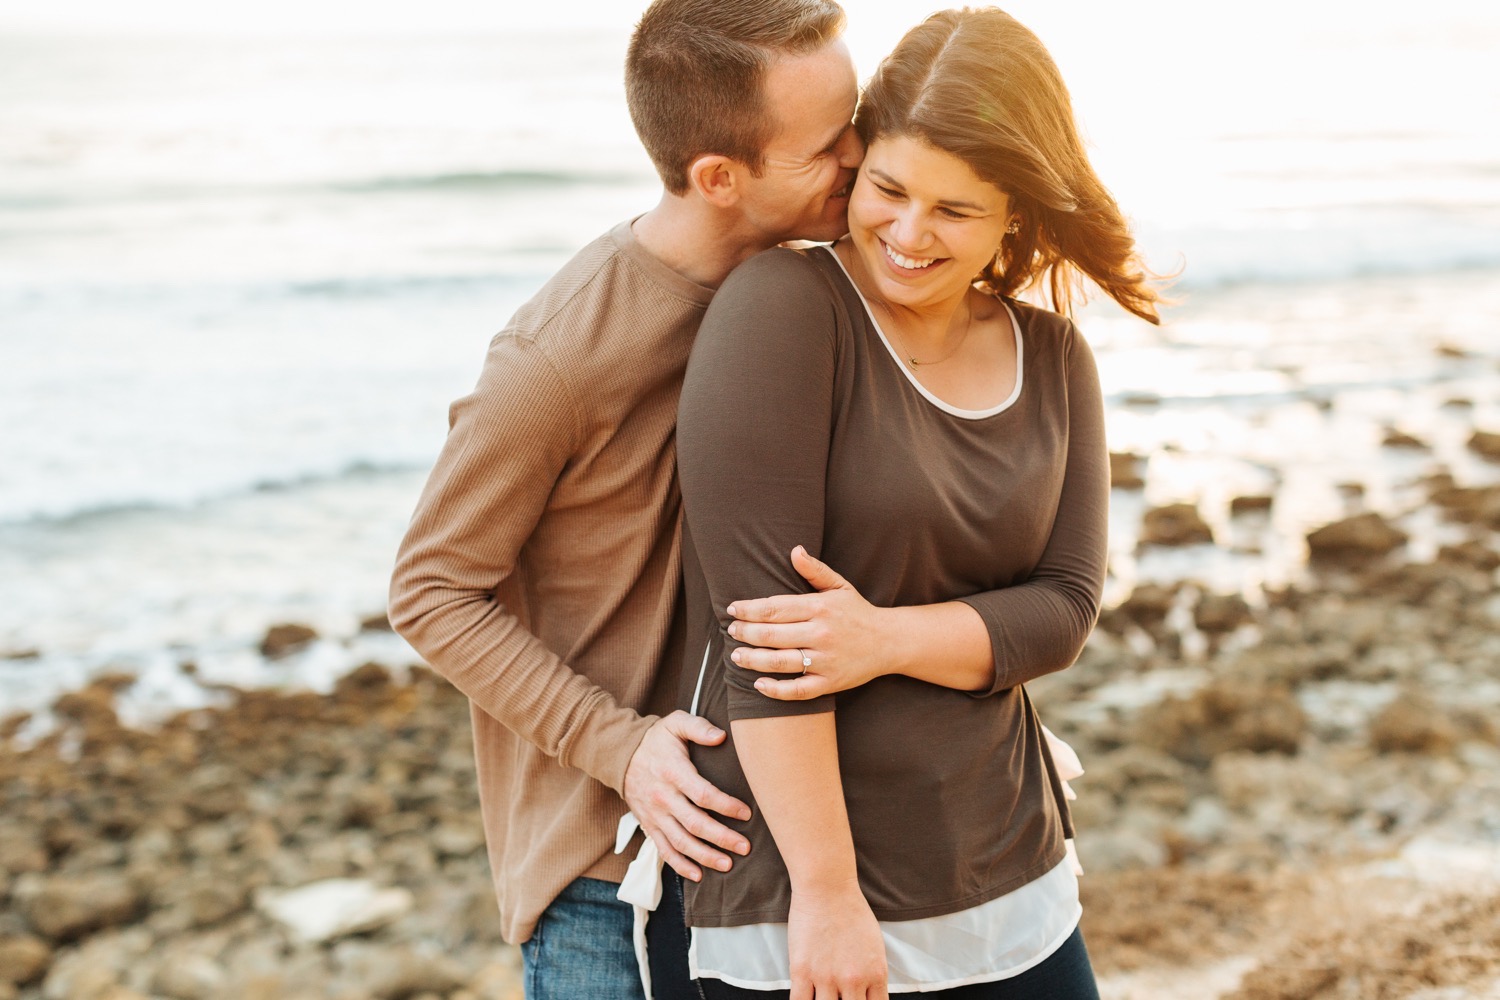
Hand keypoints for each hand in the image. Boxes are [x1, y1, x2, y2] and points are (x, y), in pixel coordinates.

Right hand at [622, 711, 751, 880]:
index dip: (726, 806)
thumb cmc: (656, 739)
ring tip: (728, 864)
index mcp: (673, 771)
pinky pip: (664, 850)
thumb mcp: (676, 723)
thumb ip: (699, 727)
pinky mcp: (649, 825)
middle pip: (695, 824)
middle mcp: (663, 797)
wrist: (621, 754)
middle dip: (721, 838)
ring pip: (681, 842)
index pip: (703, 794)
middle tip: (745, 847)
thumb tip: (721, 736)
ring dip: (705, 856)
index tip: (746, 813)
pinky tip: (698, 875)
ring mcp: (655, 814)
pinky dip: (680, 866)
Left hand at [727, 546, 894, 700]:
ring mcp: (825, 660)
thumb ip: (815, 570)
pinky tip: (759, 684)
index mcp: (820, 607)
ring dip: (753, 660)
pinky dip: (776, 690)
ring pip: (780, 662)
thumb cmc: (858, 612)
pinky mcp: (830, 683)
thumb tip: (794, 550)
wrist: (890, 642)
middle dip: (746, 633)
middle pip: (773, 635)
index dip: (749, 609)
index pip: (775, 608)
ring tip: (736, 656)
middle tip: (730, 632)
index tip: (732, 610)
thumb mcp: (840, 586)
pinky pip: (798, 690)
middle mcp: (821, 633)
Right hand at [787, 880, 887, 999]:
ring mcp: (826, 977)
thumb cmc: (852, 911)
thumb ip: (873, 975)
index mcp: (876, 974)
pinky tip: (805, 997)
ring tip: (822, 994)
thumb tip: (867, 996)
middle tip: (839, 997)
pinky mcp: (802, 971)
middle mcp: (853, 980)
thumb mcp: (875, 946)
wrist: (827, 887)